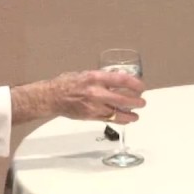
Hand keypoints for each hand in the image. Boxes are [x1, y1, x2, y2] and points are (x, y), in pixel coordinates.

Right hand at [11, 70, 145, 125]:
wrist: (51, 97)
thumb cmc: (67, 83)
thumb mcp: (85, 73)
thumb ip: (101, 77)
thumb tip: (117, 78)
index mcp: (95, 78)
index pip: (121, 80)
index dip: (135, 84)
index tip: (141, 86)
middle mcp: (96, 92)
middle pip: (122, 99)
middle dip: (136, 102)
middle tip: (142, 102)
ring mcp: (93, 106)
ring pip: (117, 113)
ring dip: (130, 114)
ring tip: (137, 115)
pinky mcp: (91, 117)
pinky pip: (109, 120)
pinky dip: (120, 120)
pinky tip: (127, 119)